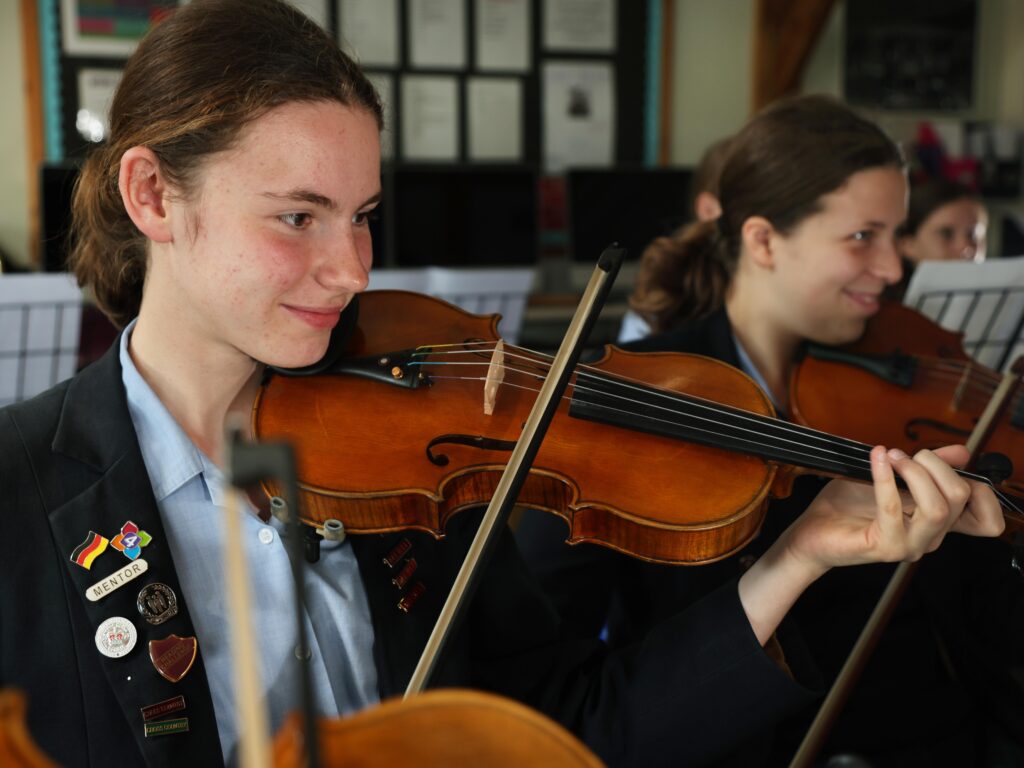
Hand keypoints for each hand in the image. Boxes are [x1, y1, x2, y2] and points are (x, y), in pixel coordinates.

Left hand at [783, 444, 1003, 575]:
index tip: (949, 462)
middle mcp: (930, 537)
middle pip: (960, 497)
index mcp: (937, 523)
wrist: (813, 532)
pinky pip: (893, 508)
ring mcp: (910, 545)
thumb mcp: (893, 477)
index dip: (981, 489)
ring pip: (937, 508)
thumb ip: (927, 467)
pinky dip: (885, 477)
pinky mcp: (885, 546)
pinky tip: (877, 459)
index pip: (986, 519)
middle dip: (935, 464)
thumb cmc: (849, 505)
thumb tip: (961, 452)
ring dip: (914, 472)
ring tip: (890, 456)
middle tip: (902, 453)